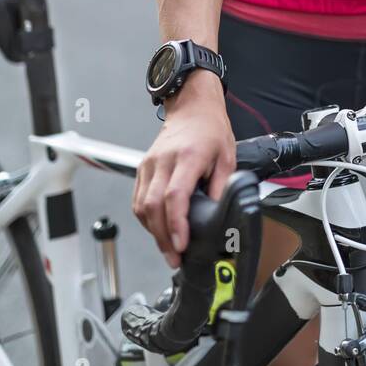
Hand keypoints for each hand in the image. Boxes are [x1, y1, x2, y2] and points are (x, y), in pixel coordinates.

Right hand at [133, 79, 236, 267]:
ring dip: (153, 232)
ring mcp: (150, 164)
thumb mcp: (228, 156)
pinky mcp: (143, 168)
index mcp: (187, 157)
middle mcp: (164, 161)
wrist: (192, 107)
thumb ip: (222, 187)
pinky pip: (137, 199)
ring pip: (141, 205)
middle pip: (153, 206)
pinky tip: (158, 230)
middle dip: (163, 237)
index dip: (176, 224)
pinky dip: (146, 219)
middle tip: (175, 258)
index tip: (182, 245)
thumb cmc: (211, 130)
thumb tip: (218, 214)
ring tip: (168, 249)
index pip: (175, 195)